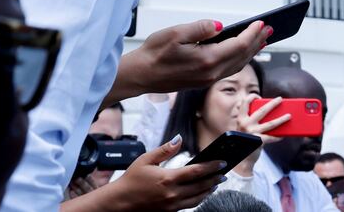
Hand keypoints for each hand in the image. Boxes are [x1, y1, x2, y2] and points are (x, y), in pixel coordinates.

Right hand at [60, 135, 226, 211]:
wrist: (119, 203)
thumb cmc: (131, 180)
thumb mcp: (146, 160)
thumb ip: (165, 149)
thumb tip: (179, 139)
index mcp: (167, 179)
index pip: (197, 172)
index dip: (212, 167)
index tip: (222, 162)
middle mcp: (172, 194)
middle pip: (201, 187)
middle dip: (215, 179)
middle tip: (224, 173)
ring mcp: (171, 205)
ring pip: (197, 199)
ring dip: (209, 191)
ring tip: (216, 184)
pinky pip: (189, 206)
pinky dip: (198, 199)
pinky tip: (201, 194)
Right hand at [109, 19, 269, 103]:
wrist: (140, 76)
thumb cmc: (154, 54)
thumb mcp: (175, 34)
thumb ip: (200, 29)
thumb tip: (219, 26)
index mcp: (206, 61)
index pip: (238, 45)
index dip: (252, 33)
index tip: (261, 22)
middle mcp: (211, 73)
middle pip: (242, 56)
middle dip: (257, 42)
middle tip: (269, 29)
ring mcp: (208, 79)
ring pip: (237, 64)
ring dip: (251, 51)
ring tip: (261, 40)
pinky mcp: (203, 81)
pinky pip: (229, 69)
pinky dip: (240, 59)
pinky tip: (242, 52)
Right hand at [230, 93, 290, 175]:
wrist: (241, 160)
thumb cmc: (245, 142)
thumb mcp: (245, 129)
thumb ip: (252, 121)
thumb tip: (271, 114)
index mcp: (240, 119)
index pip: (244, 103)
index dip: (252, 97)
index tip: (259, 96)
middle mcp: (245, 124)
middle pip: (262, 110)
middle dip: (272, 104)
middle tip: (280, 99)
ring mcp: (252, 133)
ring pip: (270, 123)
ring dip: (282, 119)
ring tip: (289, 116)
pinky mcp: (258, 141)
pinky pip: (272, 137)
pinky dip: (278, 136)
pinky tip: (284, 135)